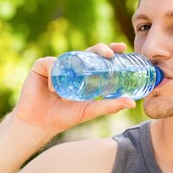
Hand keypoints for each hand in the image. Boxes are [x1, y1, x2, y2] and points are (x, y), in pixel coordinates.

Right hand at [12, 42, 135, 136]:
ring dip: (77, 64)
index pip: (99, 58)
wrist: (39, 124)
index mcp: (84, 73)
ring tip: (80, 77)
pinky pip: (51, 64)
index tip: (123, 48)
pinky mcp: (41, 66)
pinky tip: (54, 89)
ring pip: (70, 56)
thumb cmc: (64, 117)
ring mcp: (57, 65)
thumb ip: (110, 106)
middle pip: (88, 52)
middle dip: (101, 48)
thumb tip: (132, 103)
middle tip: (110, 54)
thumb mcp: (91, 110)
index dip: (110, 50)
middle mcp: (72, 67)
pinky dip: (55, 75)